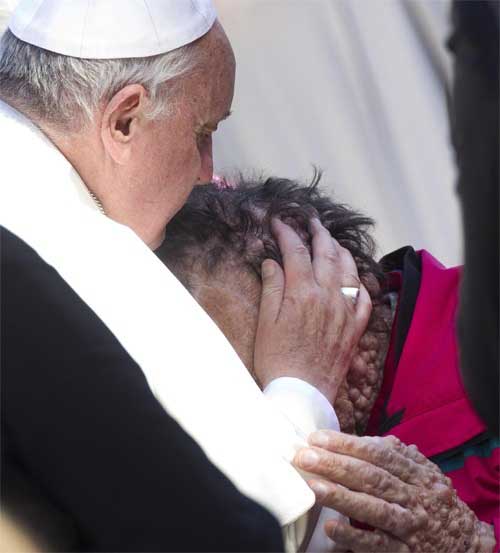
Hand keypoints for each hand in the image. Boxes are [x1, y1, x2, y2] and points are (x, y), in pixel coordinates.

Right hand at [254, 218, 371, 403]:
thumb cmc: (277, 359)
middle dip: (318, 232)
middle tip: (312, 221)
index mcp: (302, 292)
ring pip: (349, 270)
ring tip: (334, 241)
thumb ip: (272, 287)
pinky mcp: (354, 328)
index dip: (287, 232)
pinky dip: (360, 283)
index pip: (296, 250)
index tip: (279, 222)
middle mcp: (327, 296)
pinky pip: (364, 298)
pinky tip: (355, 279)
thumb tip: (272, 261)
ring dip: (341, 251)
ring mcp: (344, 311)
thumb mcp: (265, 322)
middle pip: (326, 253)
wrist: (301, 393)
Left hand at [294, 430, 495, 551]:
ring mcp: (410, 526)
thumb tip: (363, 439)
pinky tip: (330, 528)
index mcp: (417, 473)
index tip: (316, 438)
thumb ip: (396, 455)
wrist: (468, 544)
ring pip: (374, 509)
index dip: (347, 444)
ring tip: (313, 485)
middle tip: (304, 456)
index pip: (378, 454)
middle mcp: (414, 497)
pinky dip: (354, 537)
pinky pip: (377, 545)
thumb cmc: (434, 500)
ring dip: (341, 497)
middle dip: (336, 465)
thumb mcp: (423, 473)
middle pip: (372, 477)